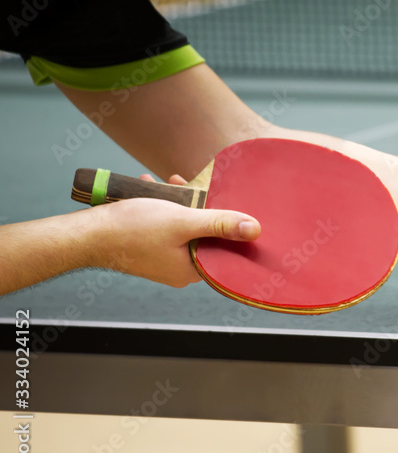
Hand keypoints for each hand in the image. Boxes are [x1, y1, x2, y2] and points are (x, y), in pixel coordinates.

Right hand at [87, 175, 259, 286]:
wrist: (85, 235)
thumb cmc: (131, 229)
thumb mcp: (182, 221)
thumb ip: (219, 224)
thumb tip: (255, 230)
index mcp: (192, 270)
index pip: (224, 249)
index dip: (228, 225)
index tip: (227, 202)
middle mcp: (179, 269)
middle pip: (203, 235)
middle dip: (200, 206)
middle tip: (192, 186)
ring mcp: (162, 260)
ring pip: (183, 227)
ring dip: (179, 202)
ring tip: (168, 183)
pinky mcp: (148, 248)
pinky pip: (164, 227)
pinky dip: (162, 207)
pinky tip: (152, 187)